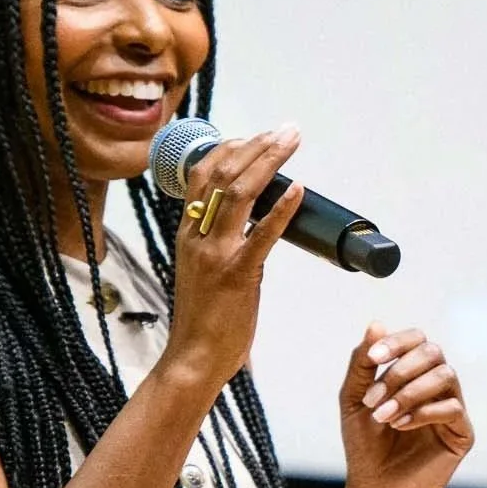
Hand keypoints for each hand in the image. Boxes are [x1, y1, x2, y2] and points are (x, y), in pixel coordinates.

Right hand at [157, 125, 305, 388]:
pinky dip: (281, 209)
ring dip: (269, 162)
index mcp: (188, 233)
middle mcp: (197, 236)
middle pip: (223, 175)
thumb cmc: (204, 318)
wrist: (193, 357)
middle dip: (257, 146)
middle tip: (286, 130)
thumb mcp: (202, 269)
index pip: (203, 175)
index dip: (231, 149)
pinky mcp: (237, 275)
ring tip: (291, 142)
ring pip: (238, 193)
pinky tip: (298, 191)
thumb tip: (250, 220)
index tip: (257, 136)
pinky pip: (261, 235)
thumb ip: (219, 242)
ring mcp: (216, 254)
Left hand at [338, 322, 473, 487]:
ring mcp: (451, 408)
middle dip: (401, 370)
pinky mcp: (462, 433)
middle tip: (375, 397)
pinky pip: (453, 407)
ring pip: (446, 375)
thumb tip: (376, 323)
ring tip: (384, 416)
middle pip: (434, 352)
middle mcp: (436, 386)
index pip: (417, 340)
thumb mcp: (354, 399)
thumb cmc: (364, 445)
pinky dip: (423, 412)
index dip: (398, 342)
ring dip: (410, 392)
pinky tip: (401, 426)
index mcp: (413, 373)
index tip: (374, 358)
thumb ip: (363, 363)